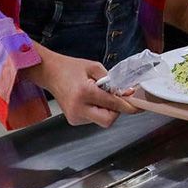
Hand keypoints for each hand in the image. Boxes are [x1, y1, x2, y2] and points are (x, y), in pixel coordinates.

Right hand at [21, 44, 138, 127]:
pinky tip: (92, 100)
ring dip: (107, 110)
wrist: (49, 73)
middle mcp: (78, 108)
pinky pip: (93, 119)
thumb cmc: (71, 67)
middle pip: (108, 120)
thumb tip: (127, 92)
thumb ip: (112, 81)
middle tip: (117, 98)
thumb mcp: (94, 67)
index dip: (127, 105)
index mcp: (85, 93)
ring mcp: (74, 117)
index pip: (112, 104)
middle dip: (117, 111)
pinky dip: (98, 111)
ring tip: (99, 95)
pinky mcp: (73, 120)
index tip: (138, 106)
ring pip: (101, 121)